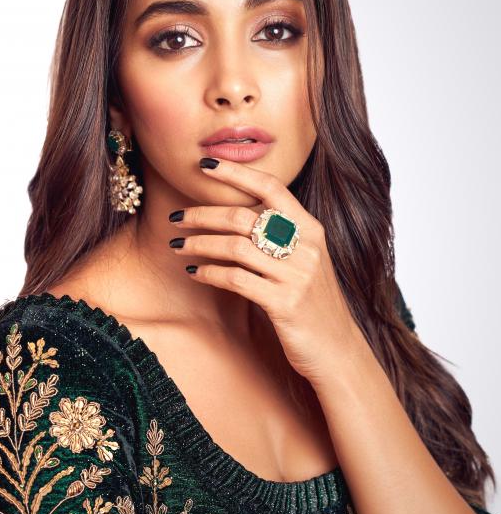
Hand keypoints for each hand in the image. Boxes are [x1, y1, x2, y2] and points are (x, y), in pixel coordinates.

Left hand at [169, 158, 369, 385]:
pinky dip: (209, 272)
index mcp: (311, 230)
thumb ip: (280, 238)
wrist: (337, 349)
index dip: (237, 172)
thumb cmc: (312, 304)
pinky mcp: (283, 302)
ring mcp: (296, 275)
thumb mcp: (304, 262)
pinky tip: (194, 272)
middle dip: (203, 214)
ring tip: (178, 246)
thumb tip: (237, 216)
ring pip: (235, 246)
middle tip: (176, 218)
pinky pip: (235, 279)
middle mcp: (305, 247)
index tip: (205, 164)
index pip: (272, 187)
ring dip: (199, 243)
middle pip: (244, 217)